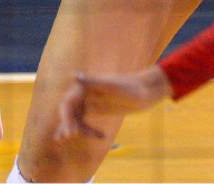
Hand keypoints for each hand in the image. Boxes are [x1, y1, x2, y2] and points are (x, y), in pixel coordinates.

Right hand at [54, 66, 170, 140]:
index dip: (67, 117)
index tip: (71, 133)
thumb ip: (92, 82)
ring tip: (69, 138)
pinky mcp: (97, 108)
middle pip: (70, 110)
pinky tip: (96, 137)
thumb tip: (73, 75)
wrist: (147, 90)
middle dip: (68, 123)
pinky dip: (84, 130)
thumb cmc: (131, 88)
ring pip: (75, 116)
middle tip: (69, 136)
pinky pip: (84, 119)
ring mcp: (90, 100)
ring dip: (73, 127)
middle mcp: (85, 92)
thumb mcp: (112, 87)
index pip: (69, 102)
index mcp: (86, 85)